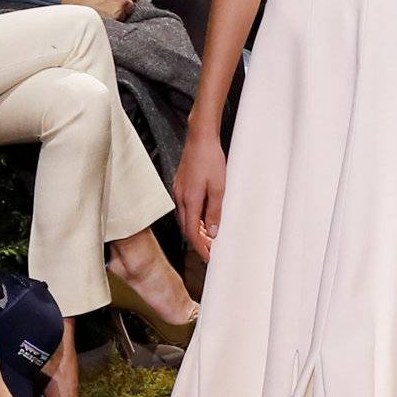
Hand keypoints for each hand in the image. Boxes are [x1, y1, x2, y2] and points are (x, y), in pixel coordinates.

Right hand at [63, 0, 137, 18]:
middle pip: (133, 1)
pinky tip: (111, 13)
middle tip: (121, 3)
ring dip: (124, 9)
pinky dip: (118, 15)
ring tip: (115, 9)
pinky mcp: (114, 15)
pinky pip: (121, 17)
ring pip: (128, 10)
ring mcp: (119, 6)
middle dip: (129, 2)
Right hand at [174, 127, 226, 261]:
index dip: (200, 247)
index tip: (209, 257)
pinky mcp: (180, 185)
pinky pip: (185, 208)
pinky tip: (204, 218)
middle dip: (198, 242)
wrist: (200, 139)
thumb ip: (215, 211)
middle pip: (186, 228)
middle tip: (211, 251)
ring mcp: (178, 191)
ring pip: (185, 218)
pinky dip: (194, 218)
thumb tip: (213, 232)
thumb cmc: (210, 160)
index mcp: (189, 200)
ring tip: (210, 237)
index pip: (192, 233)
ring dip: (196, 230)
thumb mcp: (219, 188)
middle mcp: (180, 198)